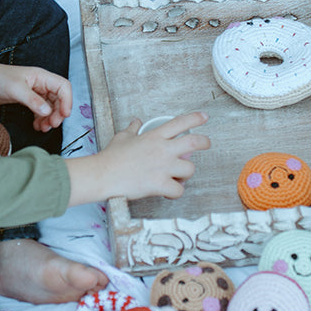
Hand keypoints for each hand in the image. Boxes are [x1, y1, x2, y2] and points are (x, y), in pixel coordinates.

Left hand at [0, 63, 72, 132]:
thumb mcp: (14, 89)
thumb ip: (32, 100)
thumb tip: (47, 111)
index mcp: (41, 76)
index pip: (63, 87)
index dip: (67, 101)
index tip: (63, 115)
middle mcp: (39, 83)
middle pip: (59, 99)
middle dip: (58, 113)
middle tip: (52, 124)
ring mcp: (33, 92)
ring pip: (49, 106)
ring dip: (49, 118)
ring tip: (43, 128)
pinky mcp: (25, 100)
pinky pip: (39, 110)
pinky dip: (40, 119)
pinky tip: (37, 126)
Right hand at [66, 112, 209, 205]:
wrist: (103, 175)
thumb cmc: (111, 157)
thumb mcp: (122, 137)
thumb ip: (132, 128)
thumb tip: (136, 121)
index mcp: (154, 136)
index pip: (180, 123)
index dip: (195, 118)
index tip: (204, 117)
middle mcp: (163, 149)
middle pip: (194, 142)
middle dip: (205, 142)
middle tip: (207, 144)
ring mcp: (163, 167)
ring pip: (190, 169)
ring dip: (186, 174)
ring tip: (178, 177)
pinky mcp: (160, 184)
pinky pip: (179, 190)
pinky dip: (176, 192)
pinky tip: (169, 192)